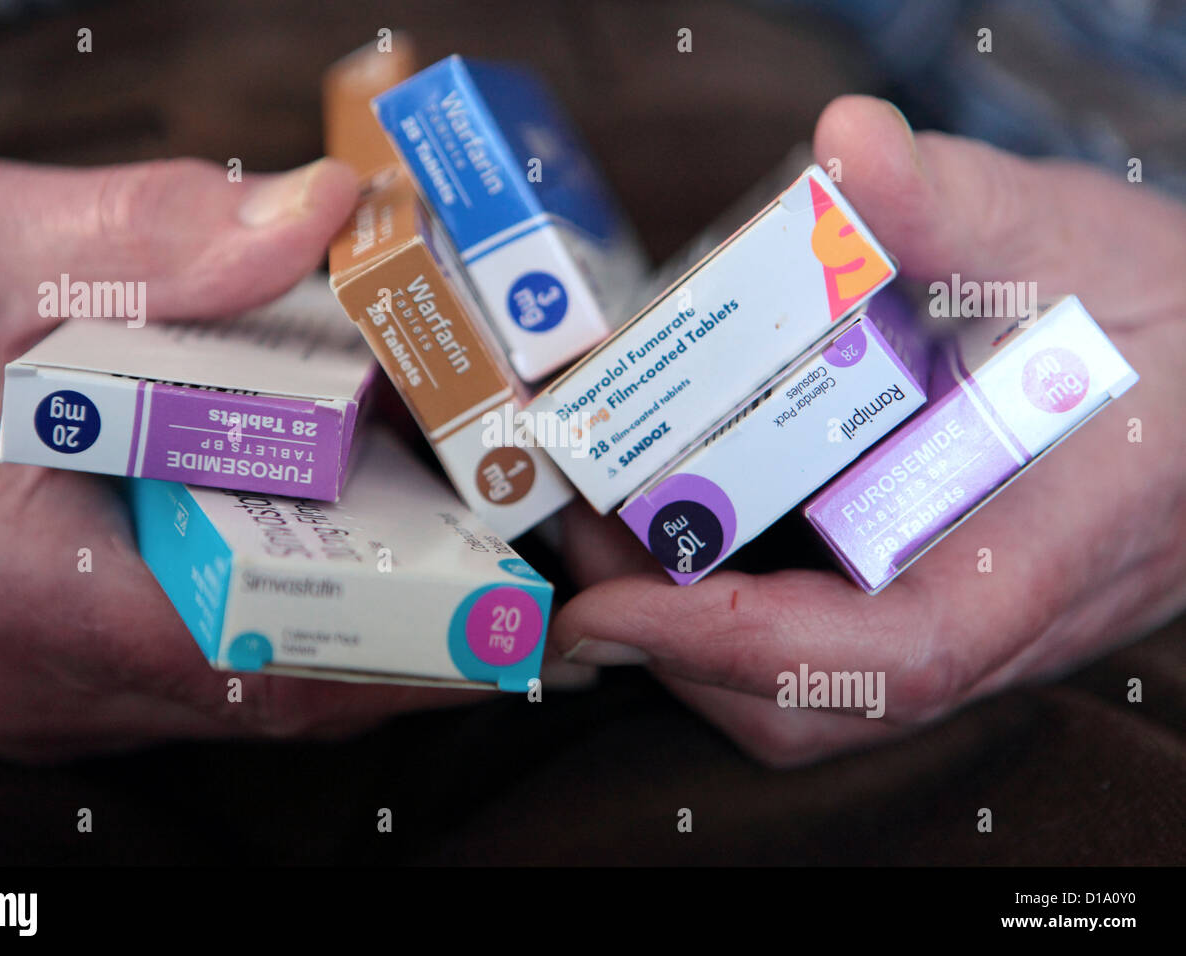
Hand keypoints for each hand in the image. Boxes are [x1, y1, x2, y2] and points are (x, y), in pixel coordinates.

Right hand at [0, 156, 484, 761]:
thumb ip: (153, 240)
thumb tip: (323, 217)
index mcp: (16, 583)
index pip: (260, 657)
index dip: (401, 643)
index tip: (500, 608)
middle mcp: (39, 677)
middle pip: (274, 686)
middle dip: (400, 626)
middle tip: (491, 553)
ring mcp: (46, 697)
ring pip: (241, 692)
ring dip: (349, 625)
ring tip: (432, 541)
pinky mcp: (52, 684)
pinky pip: (195, 677)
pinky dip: (279, 621)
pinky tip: (319, 548)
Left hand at [552, 95, 1185, 765]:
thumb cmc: (1162, 317)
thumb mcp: (1061, 243)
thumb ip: (956, 204)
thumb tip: (849, 145)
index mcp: (1037, 557)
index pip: (883, 657)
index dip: (732, 647)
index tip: (604, 609)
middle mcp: (993, 625)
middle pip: (816, 703)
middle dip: (674, 644)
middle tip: (580, 538)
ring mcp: (962, 627)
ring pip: (811, 696)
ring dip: (691, 637)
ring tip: (610, 532)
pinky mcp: (935, 606)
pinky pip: (821, 651)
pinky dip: (732, 614)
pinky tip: (684, 526)